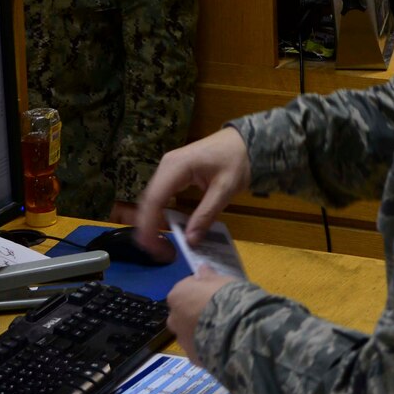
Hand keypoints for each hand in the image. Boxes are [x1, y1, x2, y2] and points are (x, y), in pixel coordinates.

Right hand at [130, 128, 252, 254]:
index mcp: (176, 167)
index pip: (154, 199)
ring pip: (152, 198)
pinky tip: (166, 227)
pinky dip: (160, 213)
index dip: (149, 225)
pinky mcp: (173, 173)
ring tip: (159, 244)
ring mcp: (168, 168)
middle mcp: (166, 166)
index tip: (151, 247)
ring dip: (152, 221)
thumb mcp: (225, 189)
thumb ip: (206, 214)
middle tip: (156, 251)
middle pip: (148, 200)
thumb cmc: (238, 160)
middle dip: (148, 227)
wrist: (246, 141)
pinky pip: (161, 195)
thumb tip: (190, 241)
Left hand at [166, 270, 235, 357]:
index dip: (199, 290)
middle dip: (195, 312)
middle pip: (183, 313)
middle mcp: (174, 318)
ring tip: (220, 330)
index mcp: (177, 295)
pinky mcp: (192, 357)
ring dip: (199, 330)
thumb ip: (208, 276)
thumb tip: (201, 268)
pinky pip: (199, 349)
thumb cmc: (227, 298)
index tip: (213, 292)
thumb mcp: (221, 280)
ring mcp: (182, 340)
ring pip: (189, 332)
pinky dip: (206, 347)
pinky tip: (221, 344)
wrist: (236, 331)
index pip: (184, 289)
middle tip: (216, 312)